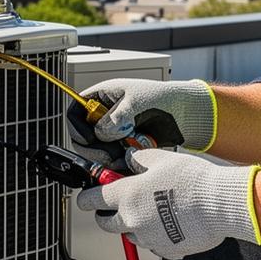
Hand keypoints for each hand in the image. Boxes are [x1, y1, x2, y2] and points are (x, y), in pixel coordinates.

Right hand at [64, 78, 217, 163]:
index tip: (88, 139)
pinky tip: (132, 159)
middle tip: (110, 155)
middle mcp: (104, 116)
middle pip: (83, 138)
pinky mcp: (123, 147)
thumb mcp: (137, 102)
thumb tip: (100, 133)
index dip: (77, 127)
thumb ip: (117, 117)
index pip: (75, 113)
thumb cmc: (163, 98)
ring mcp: (113, 133)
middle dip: (95, 149)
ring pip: (97, 152)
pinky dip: (119, 162)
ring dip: (108, 157)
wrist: (185, 115)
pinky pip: (112, 159)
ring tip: (126, 155)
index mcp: (102, 97)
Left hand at [74, 148, 260, 259]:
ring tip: (154, 209)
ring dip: (135, 224)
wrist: (219, 204)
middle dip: (107, 214)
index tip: (86, 198)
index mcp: (126, 196)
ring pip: (131, 234)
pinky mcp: (166, 250)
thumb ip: (138, 160)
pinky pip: (154, 245)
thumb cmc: (193, 180)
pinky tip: (172, 222)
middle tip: (118, 204)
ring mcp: (149, 238)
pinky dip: (158, 236)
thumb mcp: (161, 158)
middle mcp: (133, 220)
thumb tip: (129, 161)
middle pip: (106, 223)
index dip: (87, 198)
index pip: (92, 200)